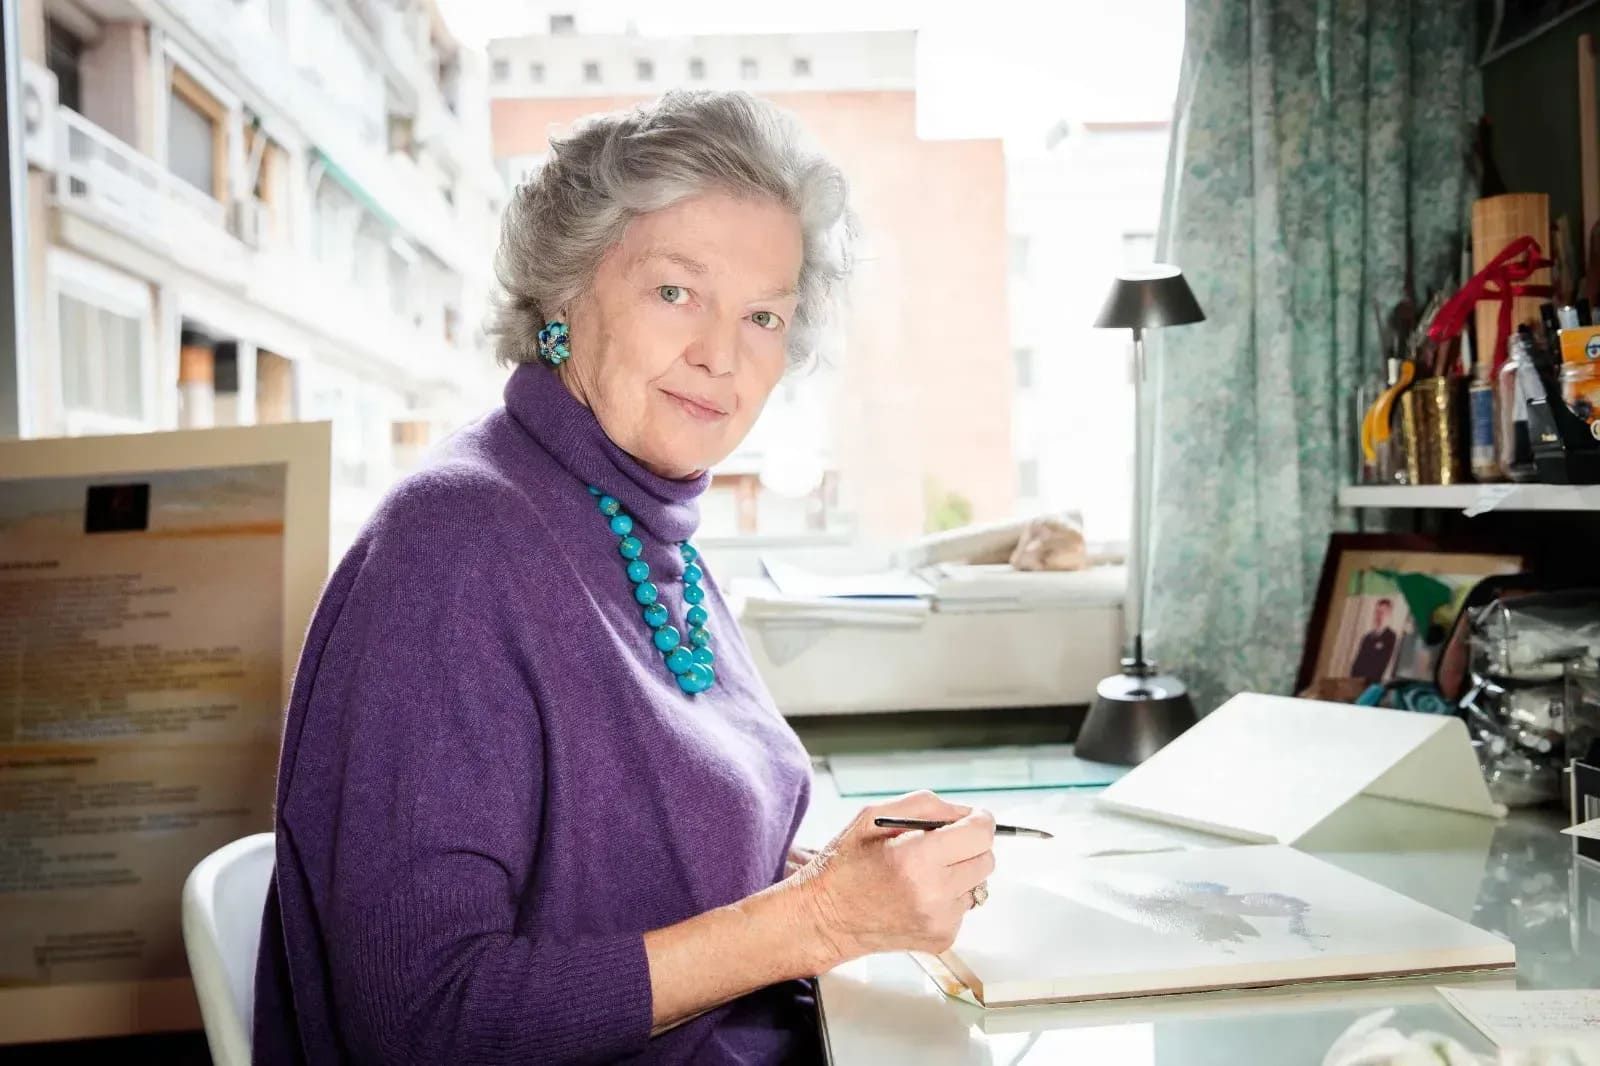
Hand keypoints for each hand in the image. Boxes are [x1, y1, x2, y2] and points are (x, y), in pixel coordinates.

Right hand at [789, 791, 994, 968]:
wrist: (825, 918)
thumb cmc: (845, 865)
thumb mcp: (874, 816)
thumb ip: (926, 805)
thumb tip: (966, 813)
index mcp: (916, 857)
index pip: (980, 834)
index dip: (979, 820)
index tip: (972, 819)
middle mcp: (933, 893)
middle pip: (986, 859)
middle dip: (969, 846)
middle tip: (941, 845)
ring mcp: (940, 920)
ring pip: (978, 884)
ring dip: (960, 873)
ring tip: (923, 873)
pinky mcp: (942, 939)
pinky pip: (964, 907)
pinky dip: (949, 897)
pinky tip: (919, 895)